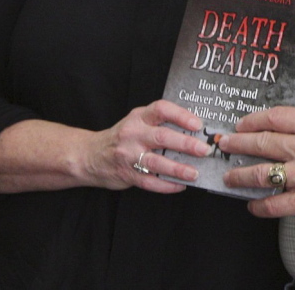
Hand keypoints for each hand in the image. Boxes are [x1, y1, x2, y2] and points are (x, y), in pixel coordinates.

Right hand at [0, 100, 213, 194]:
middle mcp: (133, 134)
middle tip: (204, 150)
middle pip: (162, 137)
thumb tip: (196, 129)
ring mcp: (128, 155)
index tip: (198, 124)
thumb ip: (161, 122)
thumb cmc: (123, 136)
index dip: (181, 115)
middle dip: (185, 144)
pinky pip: (149, 182)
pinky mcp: (126, 174)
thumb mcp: (138, 121)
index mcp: (139, 117)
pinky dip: (166, 185)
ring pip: (156, 162)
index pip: (161, 109)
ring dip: (178, 168)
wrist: (90, 155)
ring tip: (194, 173)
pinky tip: (180, 186)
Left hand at [219, 107, 294, 224]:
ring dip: (240, 175)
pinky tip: (253, 205)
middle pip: (261, 142)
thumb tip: (283, 132)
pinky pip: (273, 204)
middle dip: (238, 144)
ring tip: (231, 177)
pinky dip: (258, 206)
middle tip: (226, 145)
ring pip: (260, 173)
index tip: (242, 124)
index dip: (252, 120)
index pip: (274, 117)